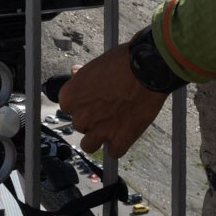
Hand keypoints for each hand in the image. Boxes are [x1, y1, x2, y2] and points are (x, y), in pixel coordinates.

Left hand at [58, 45, 171, 159]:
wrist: (148, 70)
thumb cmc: (122, 63)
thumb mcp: (95, 65)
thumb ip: (82, 76)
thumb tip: (75, 73)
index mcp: (70, 97)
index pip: (68, 107)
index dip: (82, 103)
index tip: (92, 100)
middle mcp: (81, 117)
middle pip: (80, 125)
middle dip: (92, 119)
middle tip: (108, 109)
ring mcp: (99, 131)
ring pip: (89, 145)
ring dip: (99, 138)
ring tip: (112, 126)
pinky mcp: (119, 141)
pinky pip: (114, 152)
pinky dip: (120, 145)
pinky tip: (126, 133)